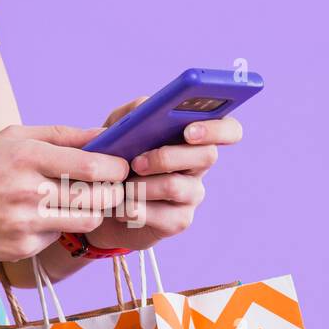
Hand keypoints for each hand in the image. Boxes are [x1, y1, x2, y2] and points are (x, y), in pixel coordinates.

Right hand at [0, 124, 128, 261]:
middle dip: (112, 191)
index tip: (120, 167)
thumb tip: (106, 134)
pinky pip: (59, 236)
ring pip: (88, 221)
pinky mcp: (22, 248)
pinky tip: (39, 218)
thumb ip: (62, 135)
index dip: (117, 168)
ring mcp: (26, 223)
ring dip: (92, 211)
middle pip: (99, 196)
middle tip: (109, 187)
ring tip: (79, 201)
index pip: (93, 165)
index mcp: (27, 156)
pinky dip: (58, 227)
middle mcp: (28, 191)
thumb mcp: (13, 138)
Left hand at [87, 98, 244, 251]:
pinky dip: (134, 208)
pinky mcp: (178, 220)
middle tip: (138, 162)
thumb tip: (145, 108)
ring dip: (143, 185)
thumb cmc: (116, 157)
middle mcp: (199, 164)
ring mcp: (192, 194)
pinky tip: (120, 206)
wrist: (101, 201)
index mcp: (193, 137)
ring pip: (176, 186)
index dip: (218, 129)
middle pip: (207, 156)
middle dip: (168, 157)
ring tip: (122, 184)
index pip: (228, 129)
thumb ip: (131, 114)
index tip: (189, 132)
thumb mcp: (117, 128)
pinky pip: (161, 214)